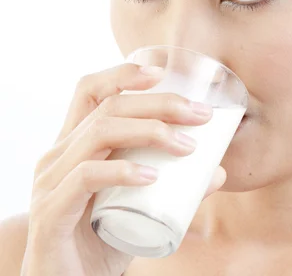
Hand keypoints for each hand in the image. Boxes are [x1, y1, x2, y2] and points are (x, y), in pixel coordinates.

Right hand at [21, 64, 225, 275]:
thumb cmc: (102, 238)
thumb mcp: (140, 205)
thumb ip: (178, 188)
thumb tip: (219, 171)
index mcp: (75, 146)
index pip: (90, 92)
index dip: (123, 74)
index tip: (164, 73)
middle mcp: (58, 156)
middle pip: (108, 107)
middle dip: (159, 103)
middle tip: (201, 115)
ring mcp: (50, 182)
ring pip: (99, 133)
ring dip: (150, 132)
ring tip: (188, 146)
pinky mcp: (51, 212)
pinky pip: (85, 178)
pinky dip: (122, 170)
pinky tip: (152, 175)